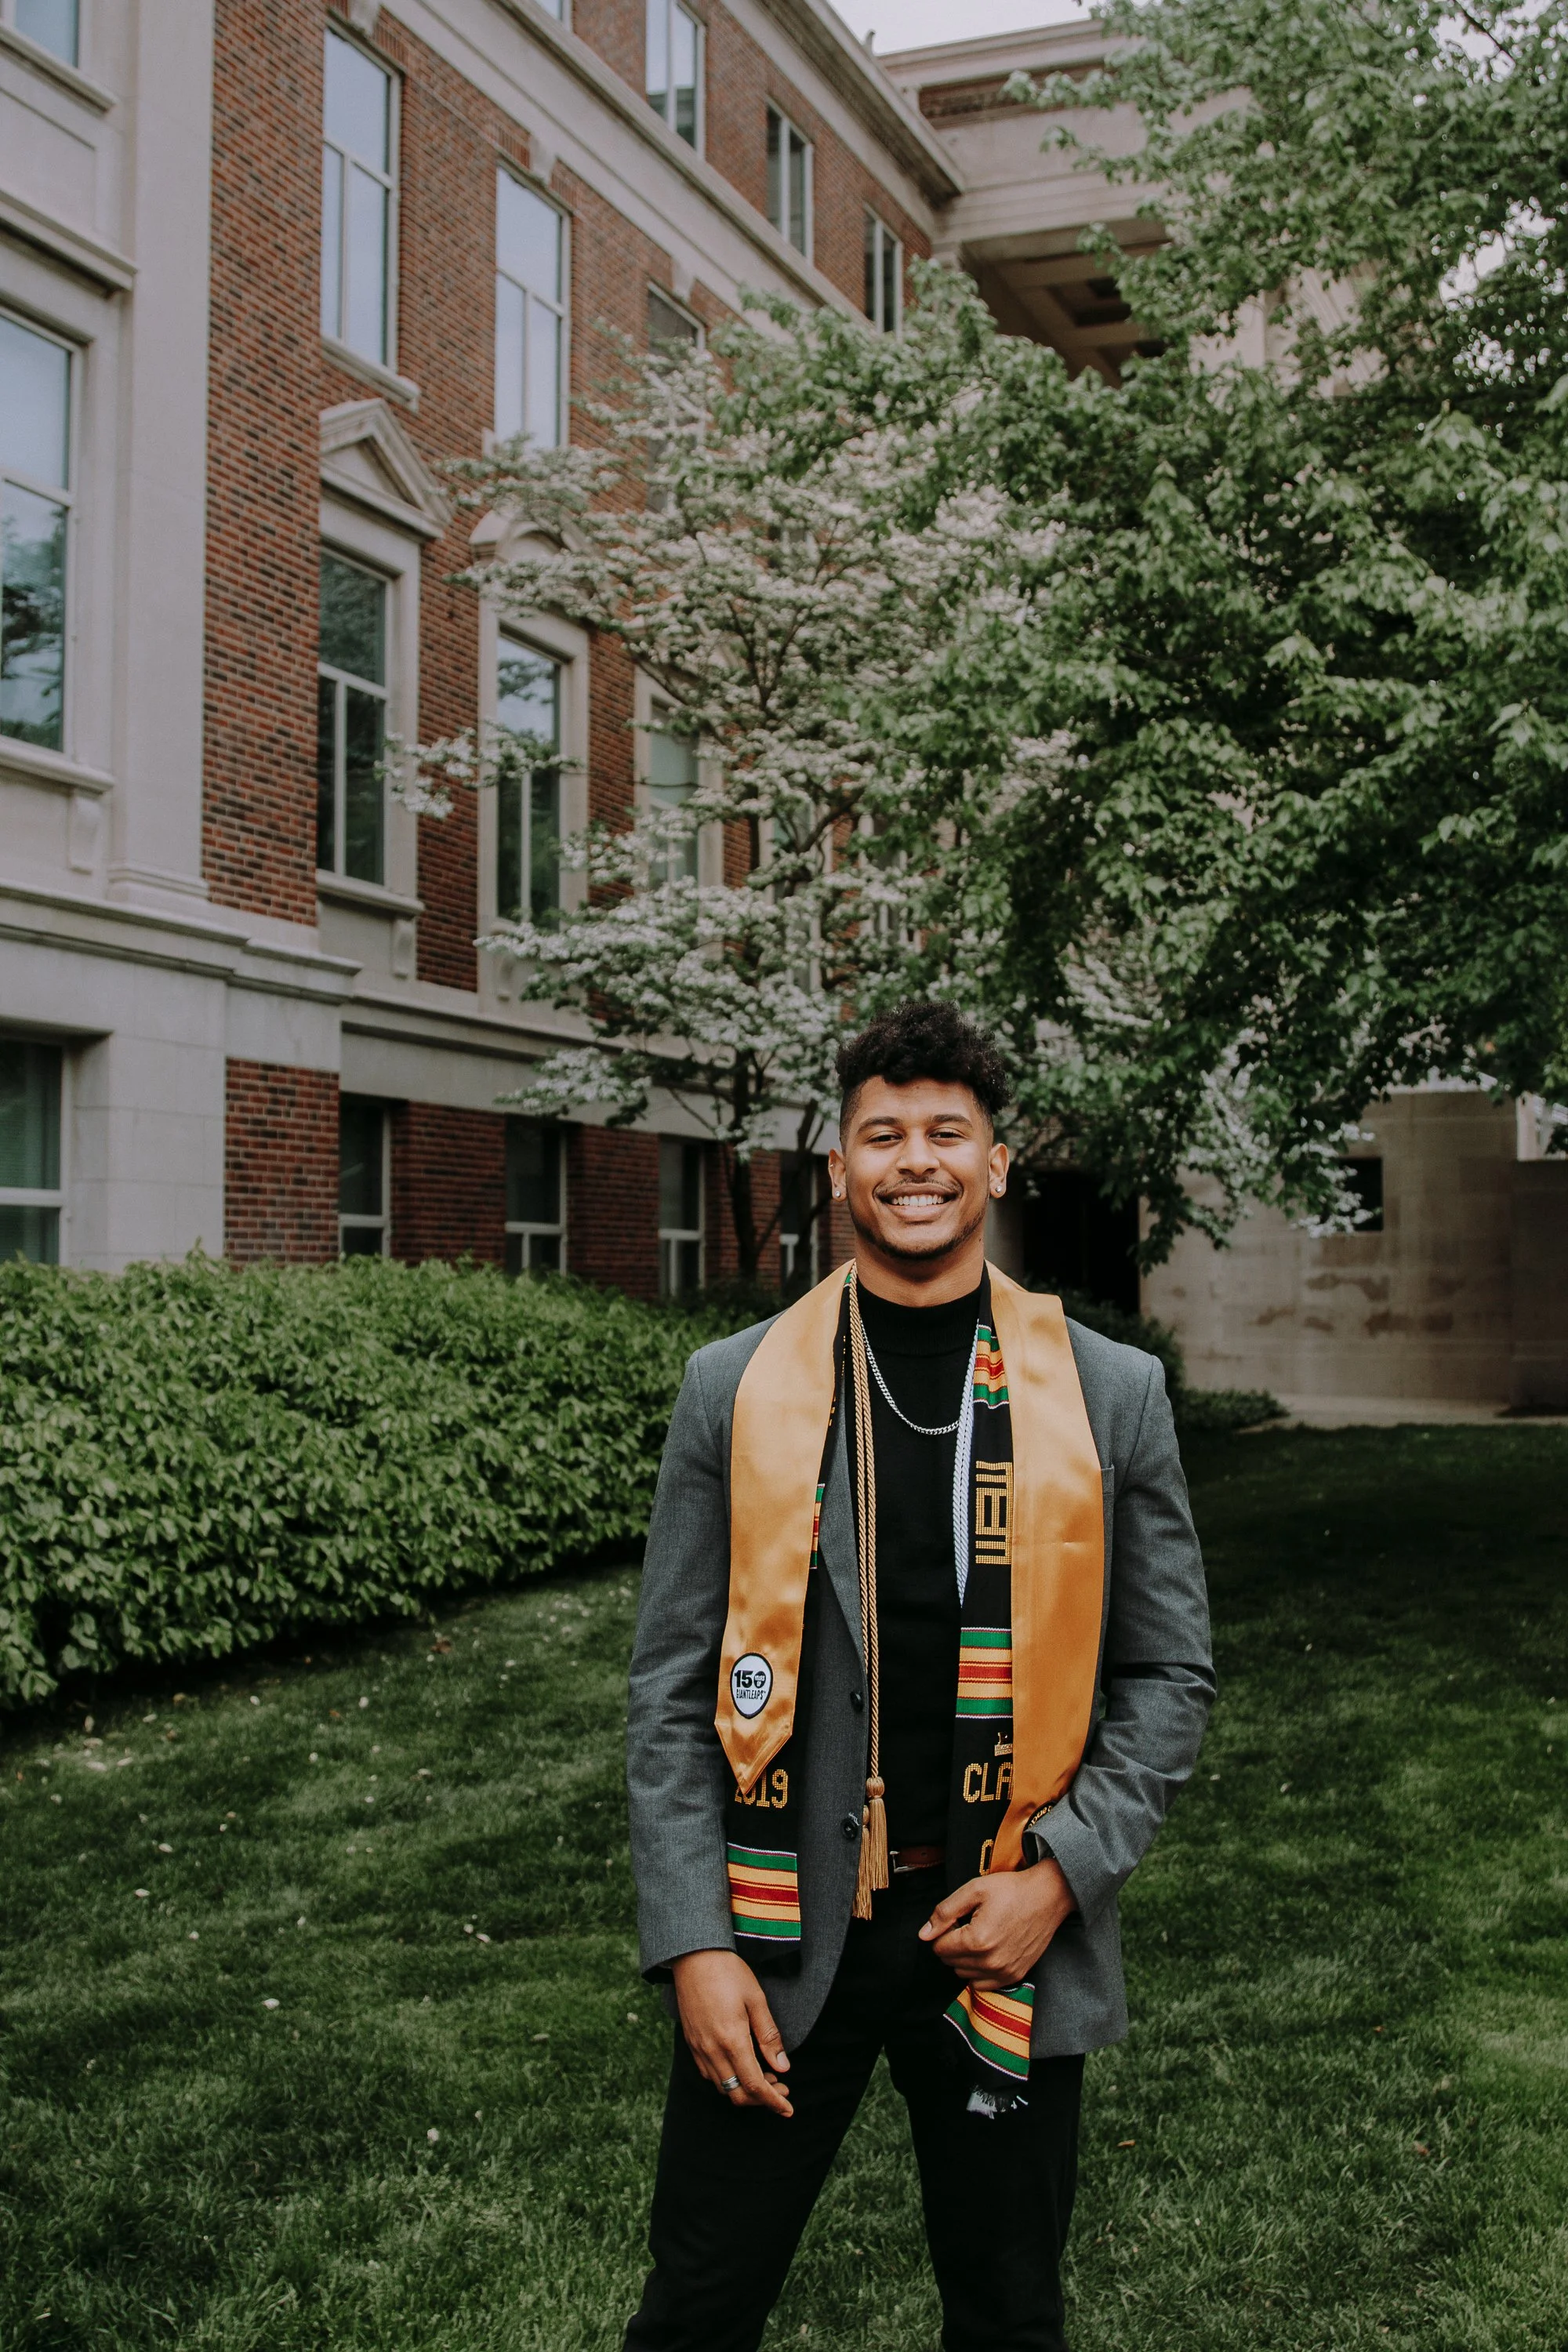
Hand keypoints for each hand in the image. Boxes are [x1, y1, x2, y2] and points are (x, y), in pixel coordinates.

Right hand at [671, 1950, 792, 2115]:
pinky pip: (709, 2074)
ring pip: (722, 2086)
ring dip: (744, 2090)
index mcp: (732, 2040)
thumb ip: (769, 2036)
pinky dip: (727, 2079)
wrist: (693, 1955)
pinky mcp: (691, 2042)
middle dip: (761, 2100)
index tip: (788, 2109)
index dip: (773, 2101)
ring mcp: (698, 2048)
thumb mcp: (756, 1999)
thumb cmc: (729, 1972)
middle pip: (737, 2093)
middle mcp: (712, 2050)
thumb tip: (783, 2068)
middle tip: (782, 2090)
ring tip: (765, 2077)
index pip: (754, 2085)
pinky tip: (740, 2065)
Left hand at [919, 1860, 1076, 1990]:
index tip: (956, 1918)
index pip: (939, 1947)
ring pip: (964, 1974)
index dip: (942, 1931)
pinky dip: (979, 1971)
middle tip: (968, 1924)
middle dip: (952, 1943)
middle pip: (950, 1962)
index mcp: (977, 1940)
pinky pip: (982, 1984)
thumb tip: (924, 1934)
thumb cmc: (1011, 1890)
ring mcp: (1004, 1972)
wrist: (1048, 1896)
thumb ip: (944, 1912)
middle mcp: (990, 1962)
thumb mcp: (974, 1890)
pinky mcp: (1015, 1976)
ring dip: (964, 1958)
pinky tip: (987, 1951)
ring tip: (979, 1935)